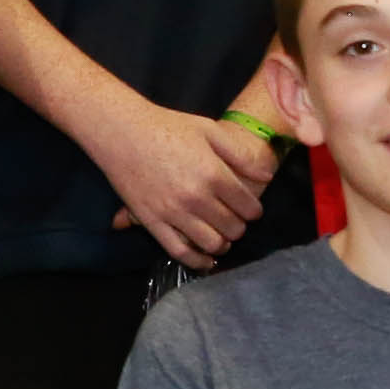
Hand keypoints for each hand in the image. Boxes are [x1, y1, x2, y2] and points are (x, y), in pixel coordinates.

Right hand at [99, 100, 273, 268]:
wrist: (122, 132)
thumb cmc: (167, 127)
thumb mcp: (209, 131)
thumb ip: (240, 155)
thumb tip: (266, 177)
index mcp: (214, 174)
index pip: (248, 208)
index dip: (254, 211)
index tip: (250, 210)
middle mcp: (196, 198)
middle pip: (233, 228)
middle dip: (239, 227)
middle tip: (235, 221)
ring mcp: (173, 213)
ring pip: (211, 244)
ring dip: (222, 245)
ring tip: (222, 238)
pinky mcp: (152, 222)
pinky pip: (180, 252)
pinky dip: (197, 261)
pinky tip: (206, 261)